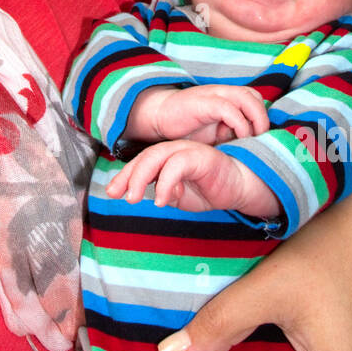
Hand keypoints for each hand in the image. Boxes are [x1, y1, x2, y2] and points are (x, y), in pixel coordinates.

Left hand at [107, 138, 279, 215]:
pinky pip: (177, 165)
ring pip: (156, 156)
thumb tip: (150, 196)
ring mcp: (187, 151)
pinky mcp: (201, 156)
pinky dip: (166, 182)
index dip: (124, 177)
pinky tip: (161, 199)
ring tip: (133, 199)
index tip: (112, 193)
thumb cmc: (209, 189)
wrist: (240, 187)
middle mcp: (174, 151)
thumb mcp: (180, 197)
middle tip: (117, 196)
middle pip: (144, 157)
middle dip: (127, 176)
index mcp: (166, 159)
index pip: (140, 164)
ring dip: (141, 177)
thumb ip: (164, 194)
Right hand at [126, 84, 268, 143]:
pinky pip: (228, 108)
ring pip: (245, 97)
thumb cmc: (187, 128)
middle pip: (253, 96)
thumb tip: (252, 148)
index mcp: (226, 98)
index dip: (261, 118)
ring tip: (252, 137)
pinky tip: (237, 137)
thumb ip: (232, 136)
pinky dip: (238, 122)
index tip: (261, 140)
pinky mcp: (203, 103)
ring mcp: (212, 95)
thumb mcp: (215, 134)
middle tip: (260, 138)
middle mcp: (222, 93)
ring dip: (255, 118)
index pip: (254, 100)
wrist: (158, 116)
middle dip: (262, 118)